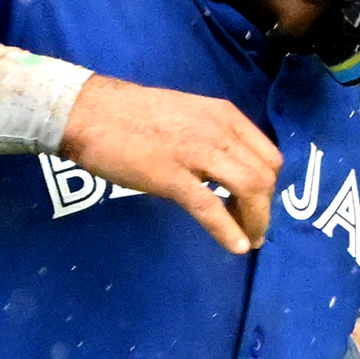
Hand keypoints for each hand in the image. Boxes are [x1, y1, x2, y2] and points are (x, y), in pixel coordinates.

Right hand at [59, 74, 280, 255]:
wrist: (89, 111)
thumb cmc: (131, 115)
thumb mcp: (185, 116)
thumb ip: (210, 137)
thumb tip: (223, 167)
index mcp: (223, 115)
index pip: (268, 154)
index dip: (270, 185)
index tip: (258, 204)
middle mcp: (218, 131)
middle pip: (264, 175)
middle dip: (265, 208)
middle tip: (254, 229)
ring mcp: (196, 152)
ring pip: (248, 189)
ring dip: (254, 221)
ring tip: (248, 241)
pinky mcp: (172, 176)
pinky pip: (210, 207)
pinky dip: (228, 231)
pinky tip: (236, 247)